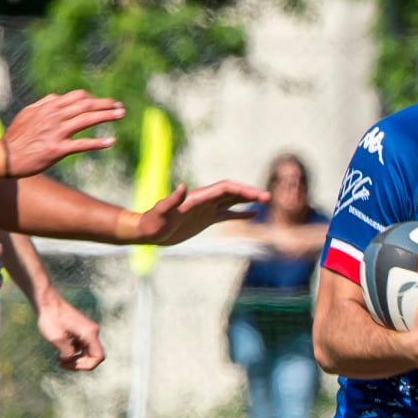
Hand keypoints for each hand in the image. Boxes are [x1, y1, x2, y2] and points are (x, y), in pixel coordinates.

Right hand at [2, 90, 127, 175]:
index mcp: (48, 107)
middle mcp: (54, 116)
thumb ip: (43, 104)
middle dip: (105, 104)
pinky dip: (98, 143)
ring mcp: (56, 133)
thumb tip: (56, 97)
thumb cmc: (16, 137)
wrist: (5, 157)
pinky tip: (111, 142)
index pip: (77, 96)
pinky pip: (82, 144)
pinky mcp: (57, 150)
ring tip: (121, 115)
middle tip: (120, 107)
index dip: (93, 98)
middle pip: (86, 105)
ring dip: (106, 116)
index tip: (104, 104)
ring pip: (86, 120)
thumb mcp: (27, 114)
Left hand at [36, 298, 104, 370]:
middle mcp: (92, 331)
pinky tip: (60, 350)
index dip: (86, 366)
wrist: (46, 301)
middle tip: (62, 364)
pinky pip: (82, 345)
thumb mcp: (56, 339)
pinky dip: (73, 351)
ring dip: (75, 358)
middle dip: (79, 363)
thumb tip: (70, 359)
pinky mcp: (81, 329)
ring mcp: (87, 330)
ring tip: (59, 359)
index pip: (98, 357)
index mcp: (90, 333)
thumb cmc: (50, 318)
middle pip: (93, 355)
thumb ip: (67, 353)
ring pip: (87, 351)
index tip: (71, 365)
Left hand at [131, 180, 267, 246]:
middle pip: (233, 192)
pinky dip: (240, 213)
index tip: (257, 196)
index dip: (242, 190)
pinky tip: (252, 214)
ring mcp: (207, 209)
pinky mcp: (206, 219)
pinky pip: (227, 214)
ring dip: (248, 200)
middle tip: (268, 197)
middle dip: (250, 193)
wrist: (148, 231)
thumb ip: (172, 199)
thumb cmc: (153, 222)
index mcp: (198, 197)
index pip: (225, 189)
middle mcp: (205, 200)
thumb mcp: (161, 211)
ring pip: (232, 201)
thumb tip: (183, 186)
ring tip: (266, 201)